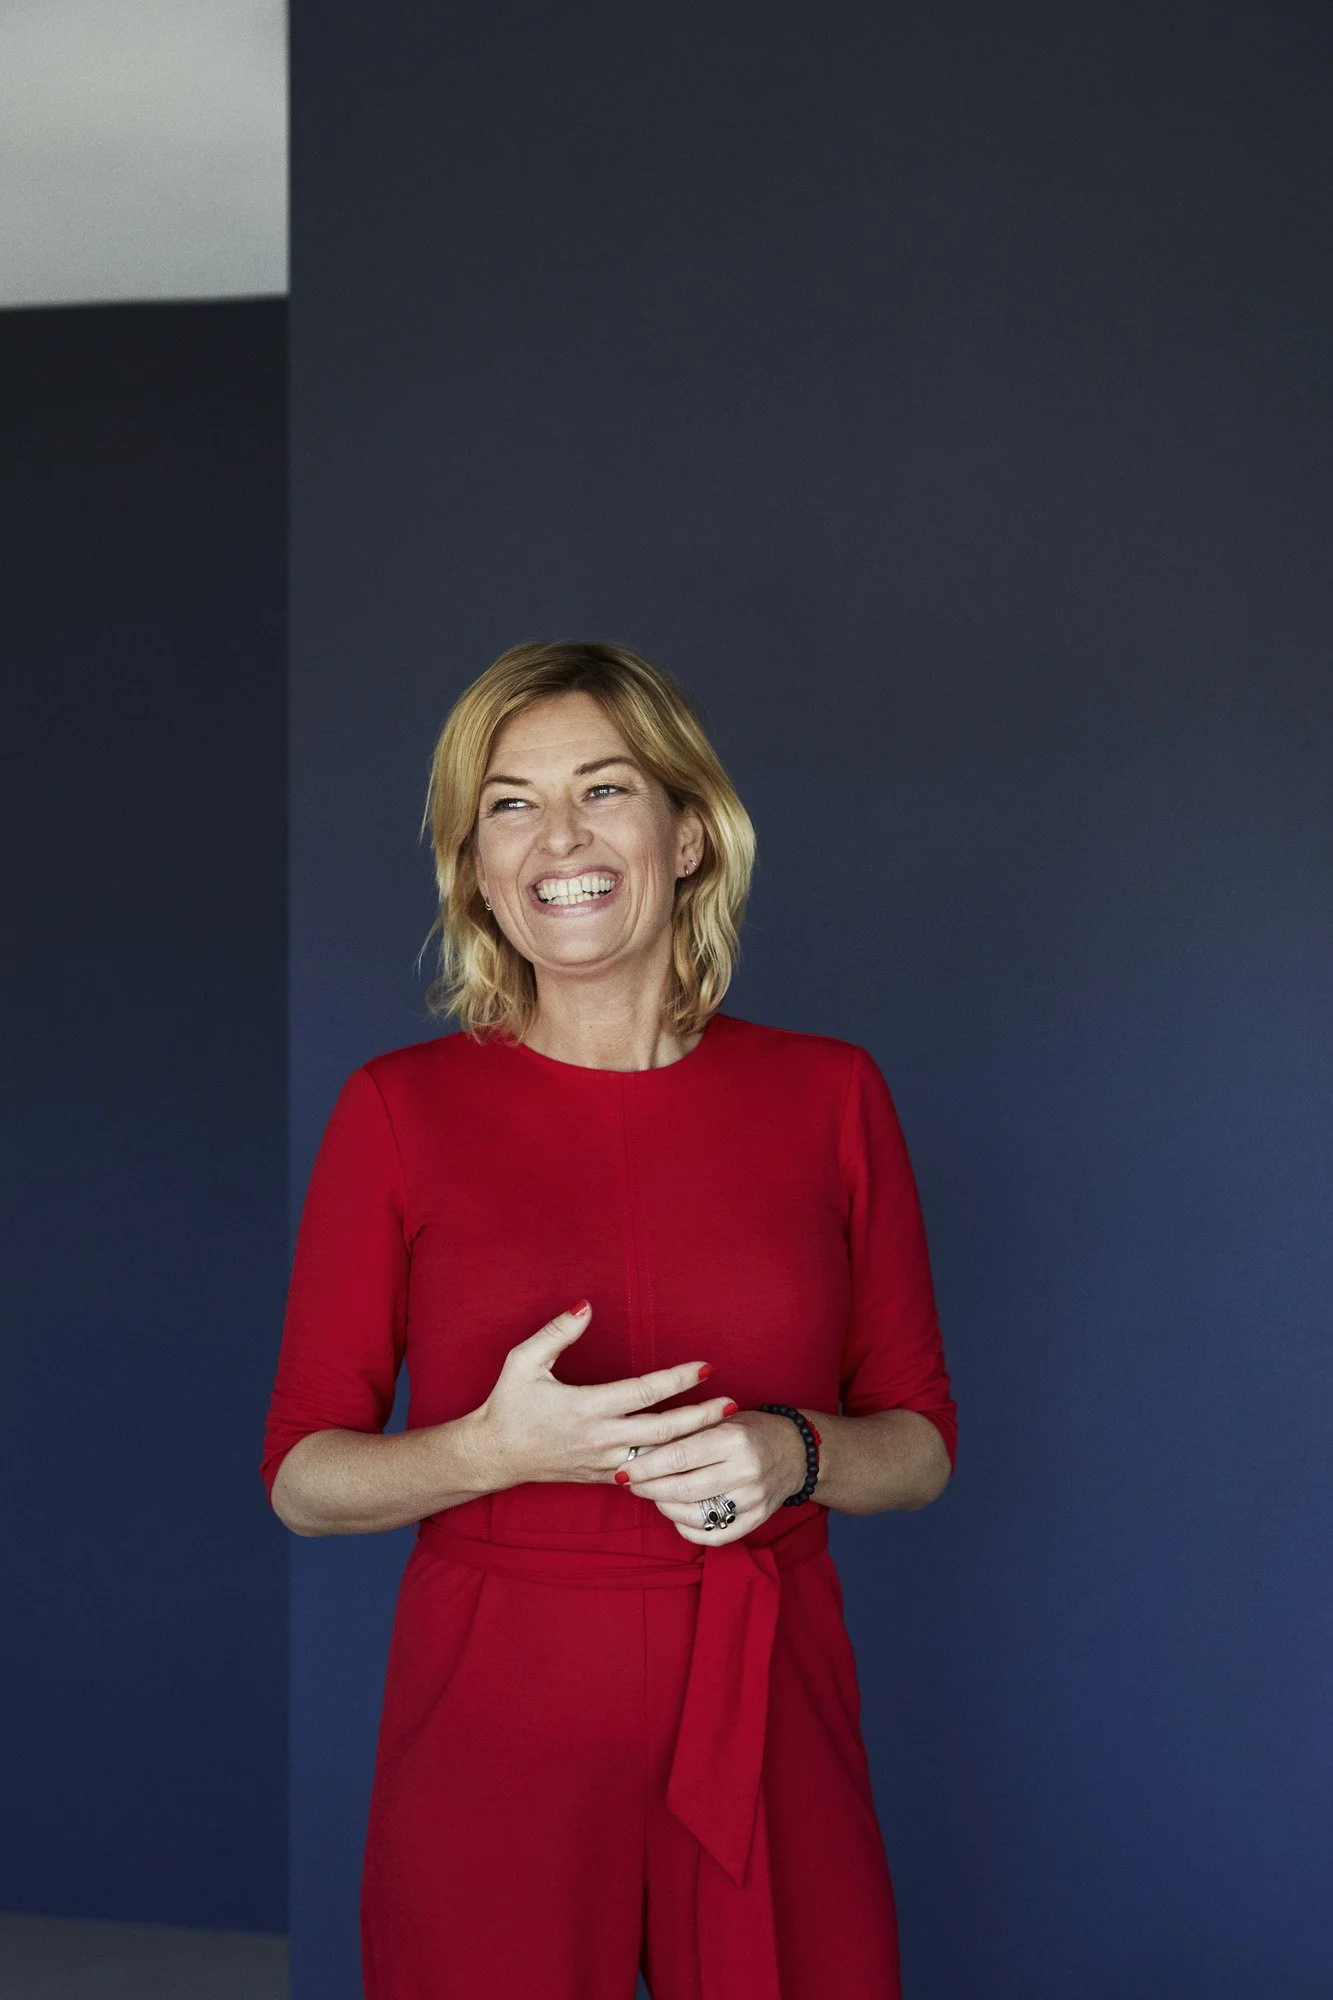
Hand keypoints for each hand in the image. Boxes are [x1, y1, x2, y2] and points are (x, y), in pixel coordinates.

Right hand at [468, 1300, 734, 1487]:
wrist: (494, 1456)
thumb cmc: (509, 1404)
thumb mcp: (523, 1361)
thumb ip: (557, 1333)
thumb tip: (587, 1306)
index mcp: (587, 1407)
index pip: (644, 1392)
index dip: (677, 1379)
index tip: (706, 1366)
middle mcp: (601, 1437)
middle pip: (664, 1429)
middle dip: (701, 1416)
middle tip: (732, 1402)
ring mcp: (604, 1461)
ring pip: (659, 1457)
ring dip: (693, 1443)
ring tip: (723, 1430)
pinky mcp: (603, 1476)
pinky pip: (646, 1474)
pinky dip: (672, 1466)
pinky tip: (695, 1456)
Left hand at [620, 1409, 807, 1543]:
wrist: (797, 1451)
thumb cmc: (752, 1430)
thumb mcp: (722, 1419)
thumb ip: (689, 1432)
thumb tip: (642, 1447)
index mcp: (734, 1439)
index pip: (680, 1456)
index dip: (647, 1465)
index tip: (625, 1468)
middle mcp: (746, 1471)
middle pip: (683, 1488)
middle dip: (649, 1488)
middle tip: (630, 1484)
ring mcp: (753, 1499)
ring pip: (696, 1515)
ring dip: (666, 1508)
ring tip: (653, 1496)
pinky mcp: (757, 1519)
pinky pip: (716, 1535)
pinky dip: (690, 1530)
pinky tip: (677, 1518)